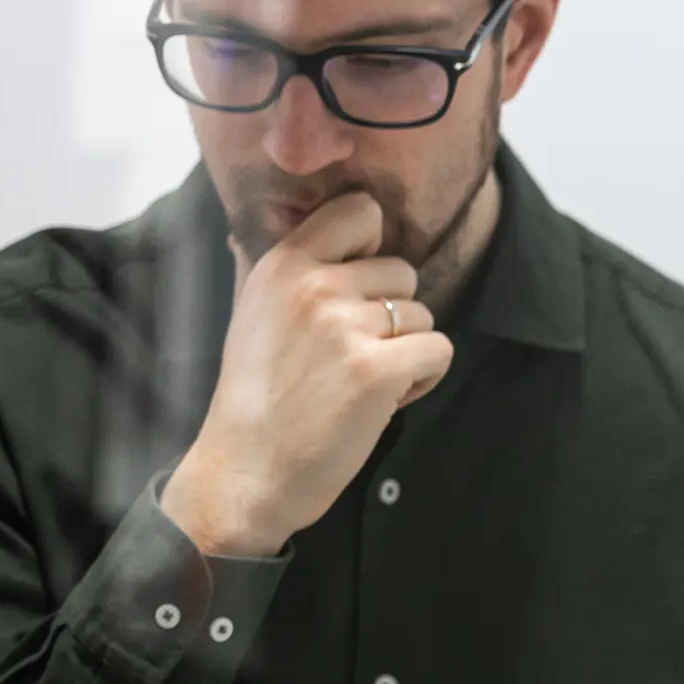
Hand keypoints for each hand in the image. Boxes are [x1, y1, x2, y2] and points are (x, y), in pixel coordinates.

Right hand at [162, 192, 452, 557]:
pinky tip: (380, 403)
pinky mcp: (376, 371)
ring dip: (404, 352)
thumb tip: (294, 218)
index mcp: (281, 264)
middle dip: (390, 315)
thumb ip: (278, 264)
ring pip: (423, 315)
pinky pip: (439, 351)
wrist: (244, 472)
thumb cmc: (251, 398)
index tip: (353, 286)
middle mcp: (313, 286)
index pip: (360, 211)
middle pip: (402, 272)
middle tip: (347, 357)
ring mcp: (345, 327)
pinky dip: (421, 380)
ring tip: (358, 384)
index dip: (371, 249)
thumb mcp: (250, 312)